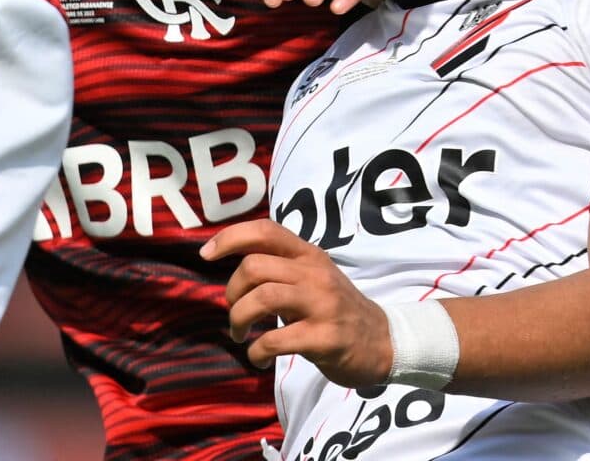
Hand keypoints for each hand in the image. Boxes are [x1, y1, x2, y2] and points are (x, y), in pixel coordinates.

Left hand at [202, 219, 392, 384]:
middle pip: (254, 266)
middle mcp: (315, 274)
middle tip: (234, 313)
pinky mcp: (325, 338)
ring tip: (239, 335)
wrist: (384, 342)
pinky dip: (256, 351)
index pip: (265, 231)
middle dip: (232, 292)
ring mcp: (322, 305)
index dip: (229, 237)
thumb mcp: (314, 277)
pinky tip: (258, 358)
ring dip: (239, 319)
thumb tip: (236, 266)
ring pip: (262, 298)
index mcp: (309, 255)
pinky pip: (276, 340)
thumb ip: (282, 267)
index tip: (206, 254)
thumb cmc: (338, 310)